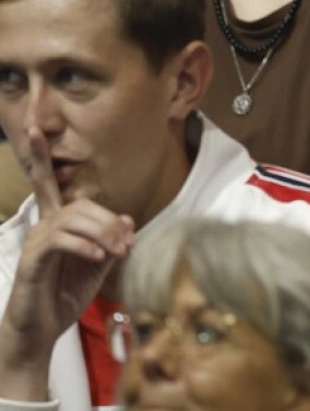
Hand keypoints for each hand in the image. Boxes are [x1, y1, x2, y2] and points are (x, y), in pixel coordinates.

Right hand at [0, 127, 133, 397]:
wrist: (41, 333)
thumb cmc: (66, 294)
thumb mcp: (99, 263)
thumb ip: (112, 239)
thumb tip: (127, 219)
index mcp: (58, 222)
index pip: (49, 182)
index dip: (41, 154)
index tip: (33, 127)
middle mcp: (43, 225)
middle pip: (79, 204)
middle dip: (107, 220)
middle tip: (127, 245)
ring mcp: (35, 242)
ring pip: (74, 219)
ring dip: (102, 233)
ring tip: (117, 253)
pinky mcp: (31, 261)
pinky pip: (60, 240)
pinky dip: (85, 245)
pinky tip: (98, 257)